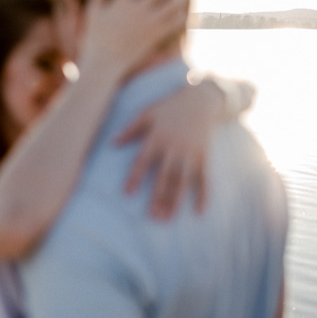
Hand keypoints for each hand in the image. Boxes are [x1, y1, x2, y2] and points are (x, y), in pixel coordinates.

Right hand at [79, 0, 188, 80]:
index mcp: (120, 2)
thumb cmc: (95, 37)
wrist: (104, 65)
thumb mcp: (93, 11)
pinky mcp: (155, 36)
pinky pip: (174, 21)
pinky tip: (180, 9)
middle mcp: (136, 11)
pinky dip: (180, 13)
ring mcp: (148, 24)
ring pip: (173, 3)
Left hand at [115, 80, 225, 218]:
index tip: (127, 194)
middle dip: (158, 196)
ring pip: (182, 181)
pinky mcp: (204, 156)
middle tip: (152, 217)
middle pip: (164, 176)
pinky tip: (199, 212)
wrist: (200, 99)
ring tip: (168, 218)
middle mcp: (174, 147)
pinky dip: (204, 195)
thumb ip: (130, 129)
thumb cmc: (168, 107)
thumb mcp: (146, 113)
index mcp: (157, 137)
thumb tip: (112, 144)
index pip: (143, 160)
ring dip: (175, 201)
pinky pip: (204, 178)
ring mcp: (190, 153)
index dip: (135, 177)